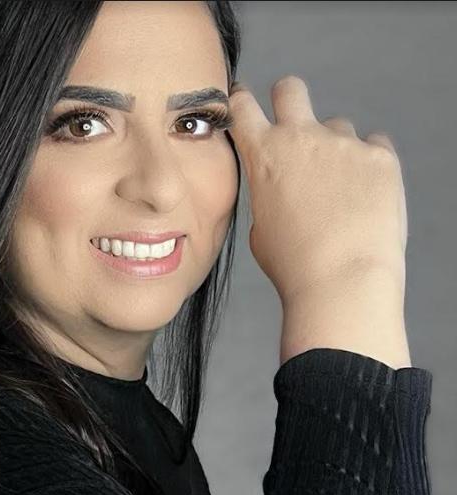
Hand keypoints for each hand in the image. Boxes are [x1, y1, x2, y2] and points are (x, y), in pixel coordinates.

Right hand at [227, 75, 407, 307]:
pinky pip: (373, 146)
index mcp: (264, 156)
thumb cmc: (295, 264)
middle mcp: (302, 138)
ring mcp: (344, 143)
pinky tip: (364, 196)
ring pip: (337, 126)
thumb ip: (267, 193)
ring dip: (334, 148)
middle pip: (290, 89)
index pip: (241, 107)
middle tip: (293, 126)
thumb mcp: (261, 227)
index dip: (240, 103)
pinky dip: (367, 165)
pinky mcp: (380, 155)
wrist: (342, 279)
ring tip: (339, 192)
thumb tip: (280, 186)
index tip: (243, 103)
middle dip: (287, 99)